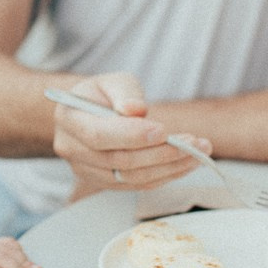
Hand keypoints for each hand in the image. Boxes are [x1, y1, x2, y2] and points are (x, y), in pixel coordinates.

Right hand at [50, 73, 209, 198]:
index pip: (98, 134)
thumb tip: (135, 110)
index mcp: (68, 118)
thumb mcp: (113, 81)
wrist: (91, 113)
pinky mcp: (104, 183)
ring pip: (130, 178)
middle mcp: (71, 149)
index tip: (163, 130)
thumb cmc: (103, 94)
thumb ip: (124, 92)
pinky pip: (137, 186)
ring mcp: (86, 170)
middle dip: (160, 153)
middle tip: (194, 142)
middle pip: (118, 161)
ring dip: (169, 168)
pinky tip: (186, 164)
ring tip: (199, 152)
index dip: (131, 136)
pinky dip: (164, 176)